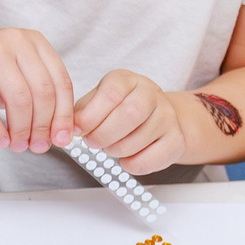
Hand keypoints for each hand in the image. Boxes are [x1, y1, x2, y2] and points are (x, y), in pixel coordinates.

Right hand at [0, 28, 77, 152]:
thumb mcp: (17, 80)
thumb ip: (39, 98)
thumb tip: (61, 133)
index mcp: (33, 41)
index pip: (60, 81)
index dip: (64, 115)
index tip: (62, 138)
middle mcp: (14, 39)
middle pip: (42, 91)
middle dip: (42, 126)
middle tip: (38, 146)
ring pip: (19, 98)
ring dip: (21, 130)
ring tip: (18, 145)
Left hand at [72, 69, 188, 175]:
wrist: (160, 118)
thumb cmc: (120, 109)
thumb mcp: (98, 101)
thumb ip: (82, 111)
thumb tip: (68, 126)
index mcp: (126, 80)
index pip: (111, 93)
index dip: (90, 116)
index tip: (78, 130)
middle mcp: (151, 93)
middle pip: (128, 115)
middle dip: (103, 135)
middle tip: (92, 142)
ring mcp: (168, 116)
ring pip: (137, 140)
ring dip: (115, 150)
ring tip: (109, 147)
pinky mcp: (176, 140)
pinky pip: (150, 159)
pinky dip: (131, 164)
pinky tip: (126, 157)